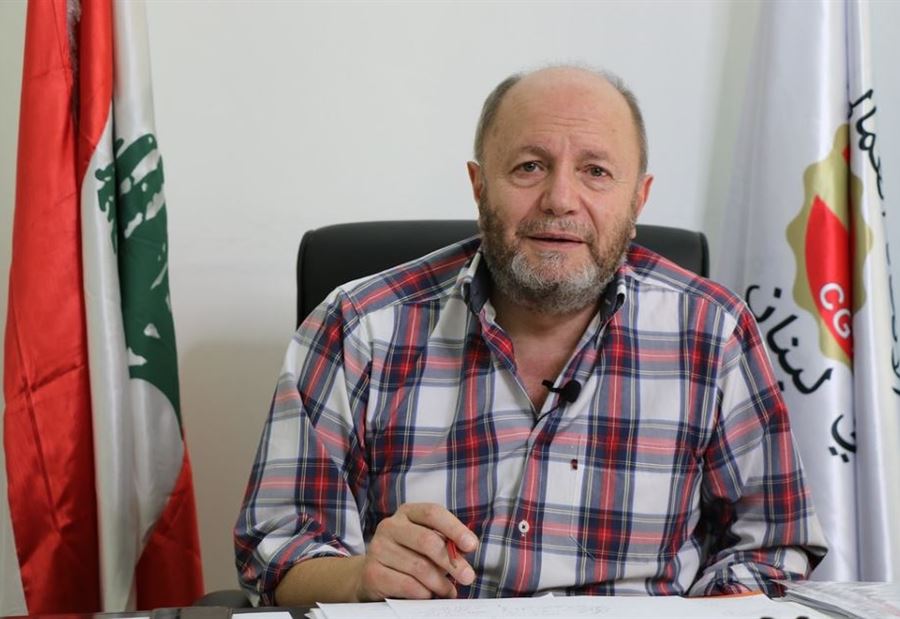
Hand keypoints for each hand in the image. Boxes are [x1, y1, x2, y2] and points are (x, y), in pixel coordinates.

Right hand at [353, 502, 478, 600]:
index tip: (472, 545)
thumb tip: (466, 549)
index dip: (455, 528)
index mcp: (407, 513)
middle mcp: (390, 526)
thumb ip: (447, 542)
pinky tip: (428, 594)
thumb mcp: (427, 542)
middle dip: (452, 562)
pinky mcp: (372, 572)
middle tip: (467, 577)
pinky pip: (407, 585)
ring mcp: (378, 548)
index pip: (433, 513)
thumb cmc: (409, 554)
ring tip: (447, 590)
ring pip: (419, 567)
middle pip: (427, 540)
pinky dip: (423, 592)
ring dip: (439, 583)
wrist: (374, 573)